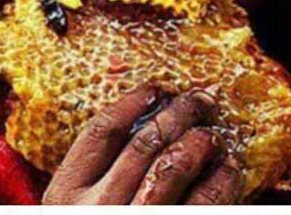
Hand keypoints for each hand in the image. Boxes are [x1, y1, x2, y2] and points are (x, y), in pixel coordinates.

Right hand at [41, 84, 243, 203]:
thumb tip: (143, 127)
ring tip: (212, 132)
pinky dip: (219, 182)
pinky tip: (228, 170)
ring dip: (198, 142)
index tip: (156, 88)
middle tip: (200, 100)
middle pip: (143, 143)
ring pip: (171, 167)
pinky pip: (202, 206)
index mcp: (63, 198)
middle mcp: (95, 211)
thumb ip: (94, 182)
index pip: (100, 131)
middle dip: (177, 114)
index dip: (132, 102)